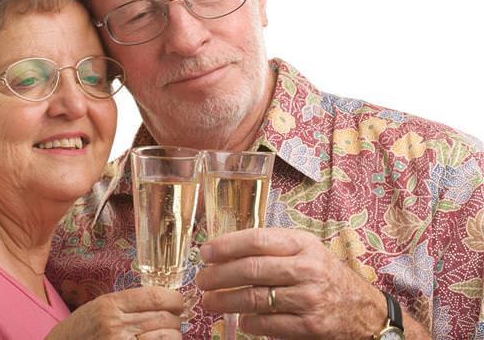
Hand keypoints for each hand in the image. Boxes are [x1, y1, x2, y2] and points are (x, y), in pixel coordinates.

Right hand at [45, 286, 183, 338]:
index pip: (155, 296)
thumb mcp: (99, 307)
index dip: (175, 299)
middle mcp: (116, 325)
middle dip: (175, 320)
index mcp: (111, 305)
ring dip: (173, 336)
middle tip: (172, 321)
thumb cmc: (81, 330)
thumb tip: (163, 300)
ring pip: (167, 338)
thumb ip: (128, 303)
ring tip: (166, 335)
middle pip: (165, 318)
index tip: (178, 303)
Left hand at [195, 228, 386, 339]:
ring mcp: (309, 298)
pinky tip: (240, 319)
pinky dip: (248, 322)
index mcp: (303, 244)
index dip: (226, 246)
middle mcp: (307, 268)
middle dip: (219, 275)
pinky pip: (268, 324)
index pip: (257, 240)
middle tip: (201, 280)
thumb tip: (225, 249)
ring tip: (210, 301)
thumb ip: (273, 247)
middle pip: (251, 269)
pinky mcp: (310, 325)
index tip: (205, 252)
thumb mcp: (306, 251)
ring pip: (255, 298)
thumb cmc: (326, 276)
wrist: (364, 311)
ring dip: (226, 301)